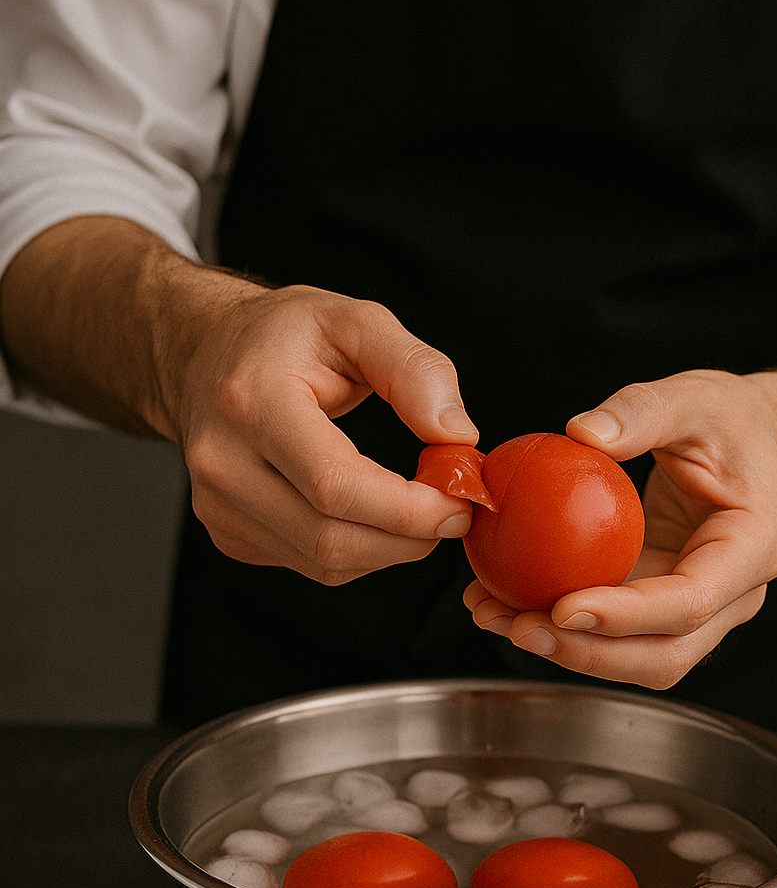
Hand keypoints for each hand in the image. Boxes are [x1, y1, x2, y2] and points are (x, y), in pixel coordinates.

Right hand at [0, 219, 478, 583]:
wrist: (205, 354)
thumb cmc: (284, 336)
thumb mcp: (355, 321)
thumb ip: (414, 370)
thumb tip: (457, 435)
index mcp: (252, 401)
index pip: (335, 485)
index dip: (408, 509)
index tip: (460, 501)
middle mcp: (222, 461)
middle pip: (330, 539)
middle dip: (409, 538)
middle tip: (453, 514)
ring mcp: (218, 506)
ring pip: (324, 564)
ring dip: (389, 549)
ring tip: (418, 510)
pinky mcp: (228, 533)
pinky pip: (310, 566)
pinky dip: (359, 551)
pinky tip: (372, 513)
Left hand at [464, 369, 776, 688]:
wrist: (760, 442)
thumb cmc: (733, 420)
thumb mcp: (692, 398)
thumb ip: (642, 411)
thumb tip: (582, 434)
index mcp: (752, 547)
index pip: (690, 601)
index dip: (627, 616)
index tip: (563, 607)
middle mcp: (734, 594)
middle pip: (664, 653)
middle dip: (587, 652)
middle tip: (518, 626)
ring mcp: (701, 609)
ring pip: (638, 658)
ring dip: (567, 650)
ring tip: (496, 617)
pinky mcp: (663, 604)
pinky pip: (616, 633)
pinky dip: (563, 628)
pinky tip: (505, 603)